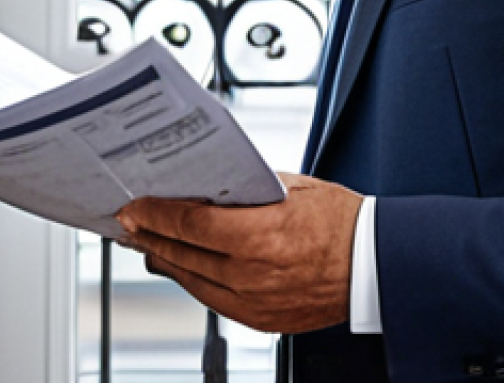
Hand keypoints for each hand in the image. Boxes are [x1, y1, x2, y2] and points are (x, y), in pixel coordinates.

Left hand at [115, 172, 362, 333]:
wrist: (374, 265)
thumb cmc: (340, 220)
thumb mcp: (292, 187)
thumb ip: (247, 188)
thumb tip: (208, 183)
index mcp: (261, 233)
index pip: (190, 223)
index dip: (154, 213)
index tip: (133, 205)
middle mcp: (253, 272)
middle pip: (182, 253)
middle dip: (149, 234)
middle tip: (129, 220)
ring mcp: (255, 301)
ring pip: (191, 280)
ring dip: (164, 258)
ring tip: (145, 242)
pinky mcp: (260, 320)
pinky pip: (211, 300)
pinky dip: (190, 280)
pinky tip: (179, 267)